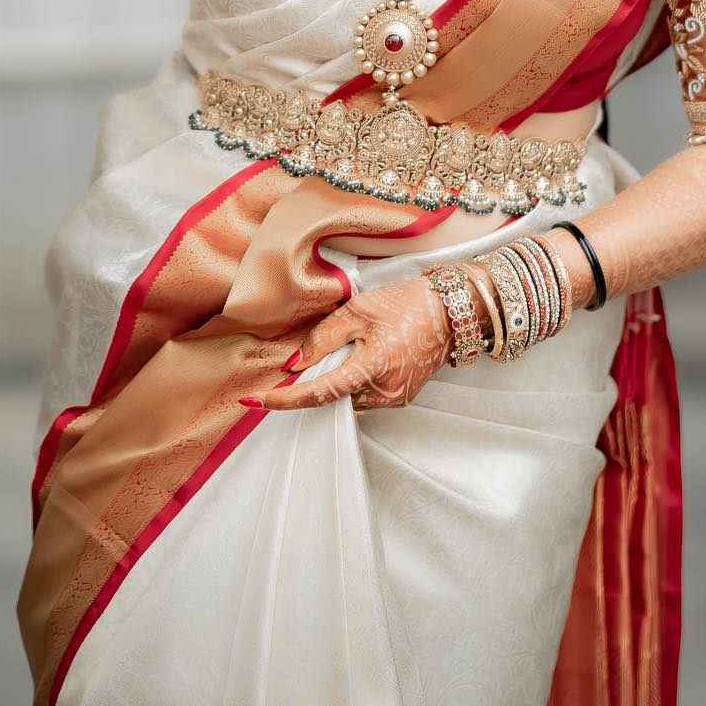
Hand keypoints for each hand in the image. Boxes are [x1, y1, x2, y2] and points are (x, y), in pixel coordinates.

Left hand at [254, 275, 454, 411]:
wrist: (451, 310)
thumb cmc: (407, 304)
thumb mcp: (358, 310)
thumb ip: (322, 337)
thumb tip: (293, 365)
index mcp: (373, 368)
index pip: (318, 393)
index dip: (283, 400)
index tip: (254, 401)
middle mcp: (385, 392)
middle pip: (332, 398)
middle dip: (316, 379)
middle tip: (319, 351)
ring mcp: (396, 398)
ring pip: (348, 398)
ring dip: (337, 378)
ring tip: (356, 344)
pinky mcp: (401, 397)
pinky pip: (365, 396)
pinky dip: (354, 380)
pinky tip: (364, 354)